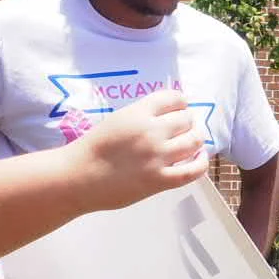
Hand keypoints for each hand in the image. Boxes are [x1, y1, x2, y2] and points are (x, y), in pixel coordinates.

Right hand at [75, 91, 209, 206]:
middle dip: (188, 121)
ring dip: (196, 138)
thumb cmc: (93, 148)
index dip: (180, 103)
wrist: (77, 177)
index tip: (180, 108)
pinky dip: (201, 162)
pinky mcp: (160, 180)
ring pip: (193, 141)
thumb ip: (141, 116)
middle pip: (186, 119)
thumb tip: (168, 115)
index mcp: (138, 113)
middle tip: (184, 127)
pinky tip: (199, 157)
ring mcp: (158, 157)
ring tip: (192, 140)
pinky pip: (193, 170)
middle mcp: (152, 131)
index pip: (174, 98)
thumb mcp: (117, 120)